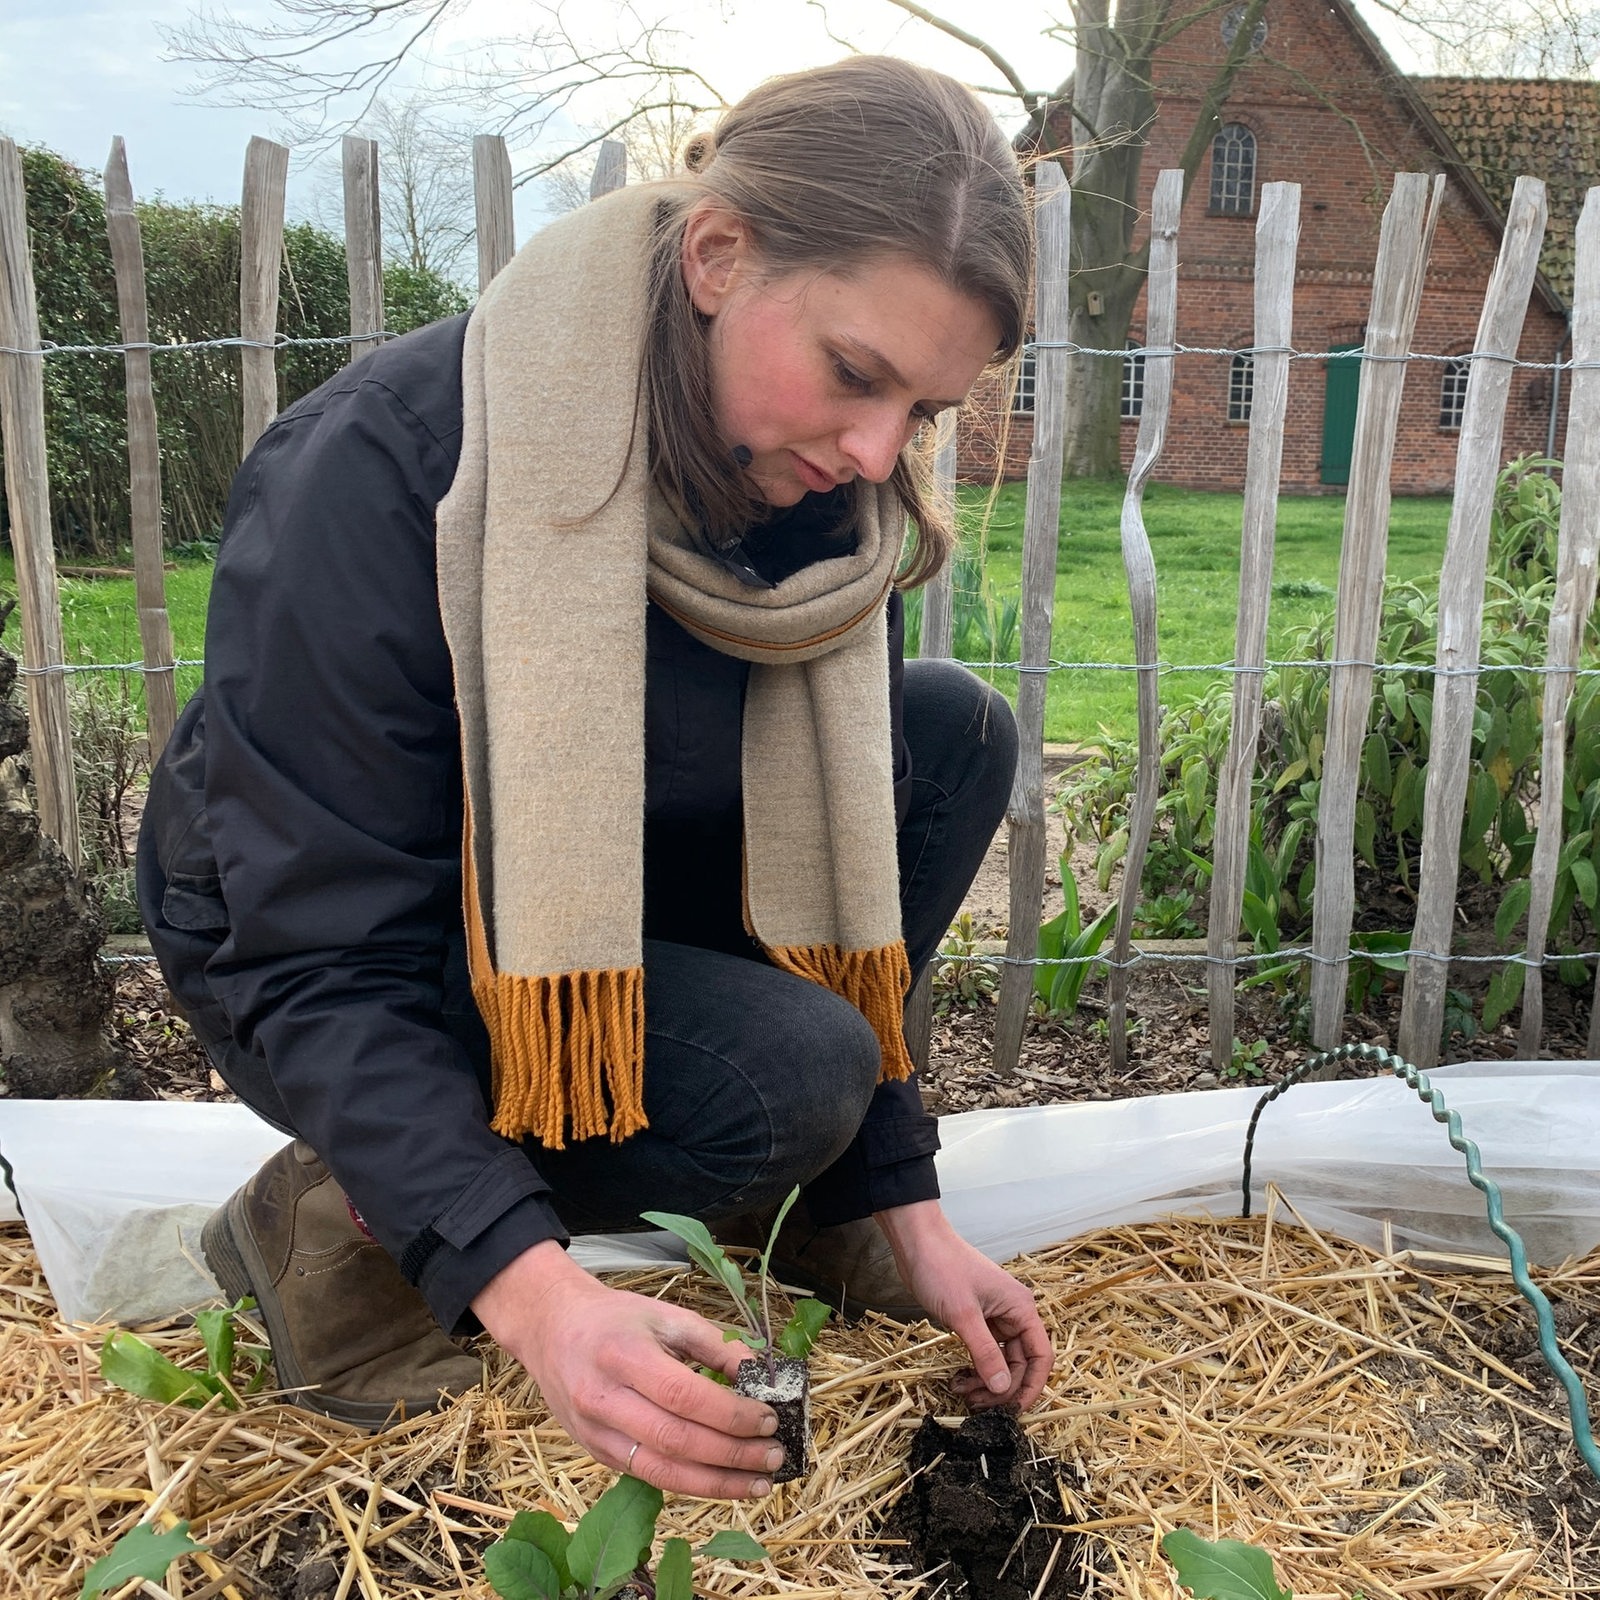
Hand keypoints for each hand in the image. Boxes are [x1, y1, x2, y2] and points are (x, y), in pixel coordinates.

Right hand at [472, 1240, 784, 1498]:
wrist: (551, 1329)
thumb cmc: (615, 1319)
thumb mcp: (666, 1315)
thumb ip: (714, 1344)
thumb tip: (761, 1375)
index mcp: (623, 1355)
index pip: (684, 1396)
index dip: (731, 1414)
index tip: (769, 1419)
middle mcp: (604, 1398)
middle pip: (676, 1441)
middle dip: (733, 1455)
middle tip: (773, 1455)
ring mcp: (595, 1432)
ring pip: (662, 1472)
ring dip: (717, 1484)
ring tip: (758, 1483)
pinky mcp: (596, 1453)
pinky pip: (648, 1476)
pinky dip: (690, 1483)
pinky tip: (722, 1482)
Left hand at [874, 1200, 1052, 1410]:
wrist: (917, 1243)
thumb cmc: (942, 1269)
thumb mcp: (964, 1315)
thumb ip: (985, 1354)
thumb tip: (1003, 1389)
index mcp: (1021, 1308)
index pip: (1040, 1356)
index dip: (1032, 1387)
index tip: (1014, 1412)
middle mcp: (1013, 1314)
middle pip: (1020, 1364)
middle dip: (1001, 1388)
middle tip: (975, 1404)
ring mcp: (994, 1318)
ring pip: (1001, 1361)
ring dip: (986, 1381)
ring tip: (961, 1391)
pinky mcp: (976, 1320)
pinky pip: (984, 1353)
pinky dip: (975, 1368)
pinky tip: (959, 1378)